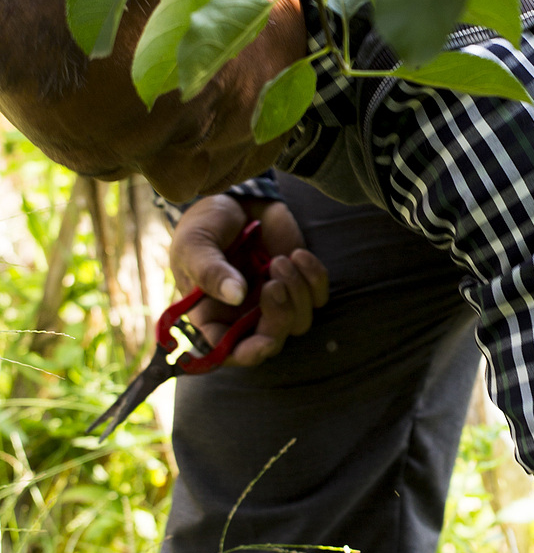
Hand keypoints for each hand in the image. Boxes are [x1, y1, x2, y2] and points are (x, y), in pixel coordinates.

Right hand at [168, 194, 329, 367]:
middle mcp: (245, 316)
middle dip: (279, 318)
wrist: (234, 198)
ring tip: (280, 260)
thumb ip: (210, 270)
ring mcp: (274, 300)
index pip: (230, 352)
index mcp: (213, 316)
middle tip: (274, 282)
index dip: (249, 354)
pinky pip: (319, 296)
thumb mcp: (195, 244)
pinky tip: (298, 255)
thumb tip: (236, 295)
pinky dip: (315, 278)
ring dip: (296, 292)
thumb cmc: (204, 226)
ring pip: (299, 321)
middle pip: (272, 340)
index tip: (265, 342)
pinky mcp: (299, 282)